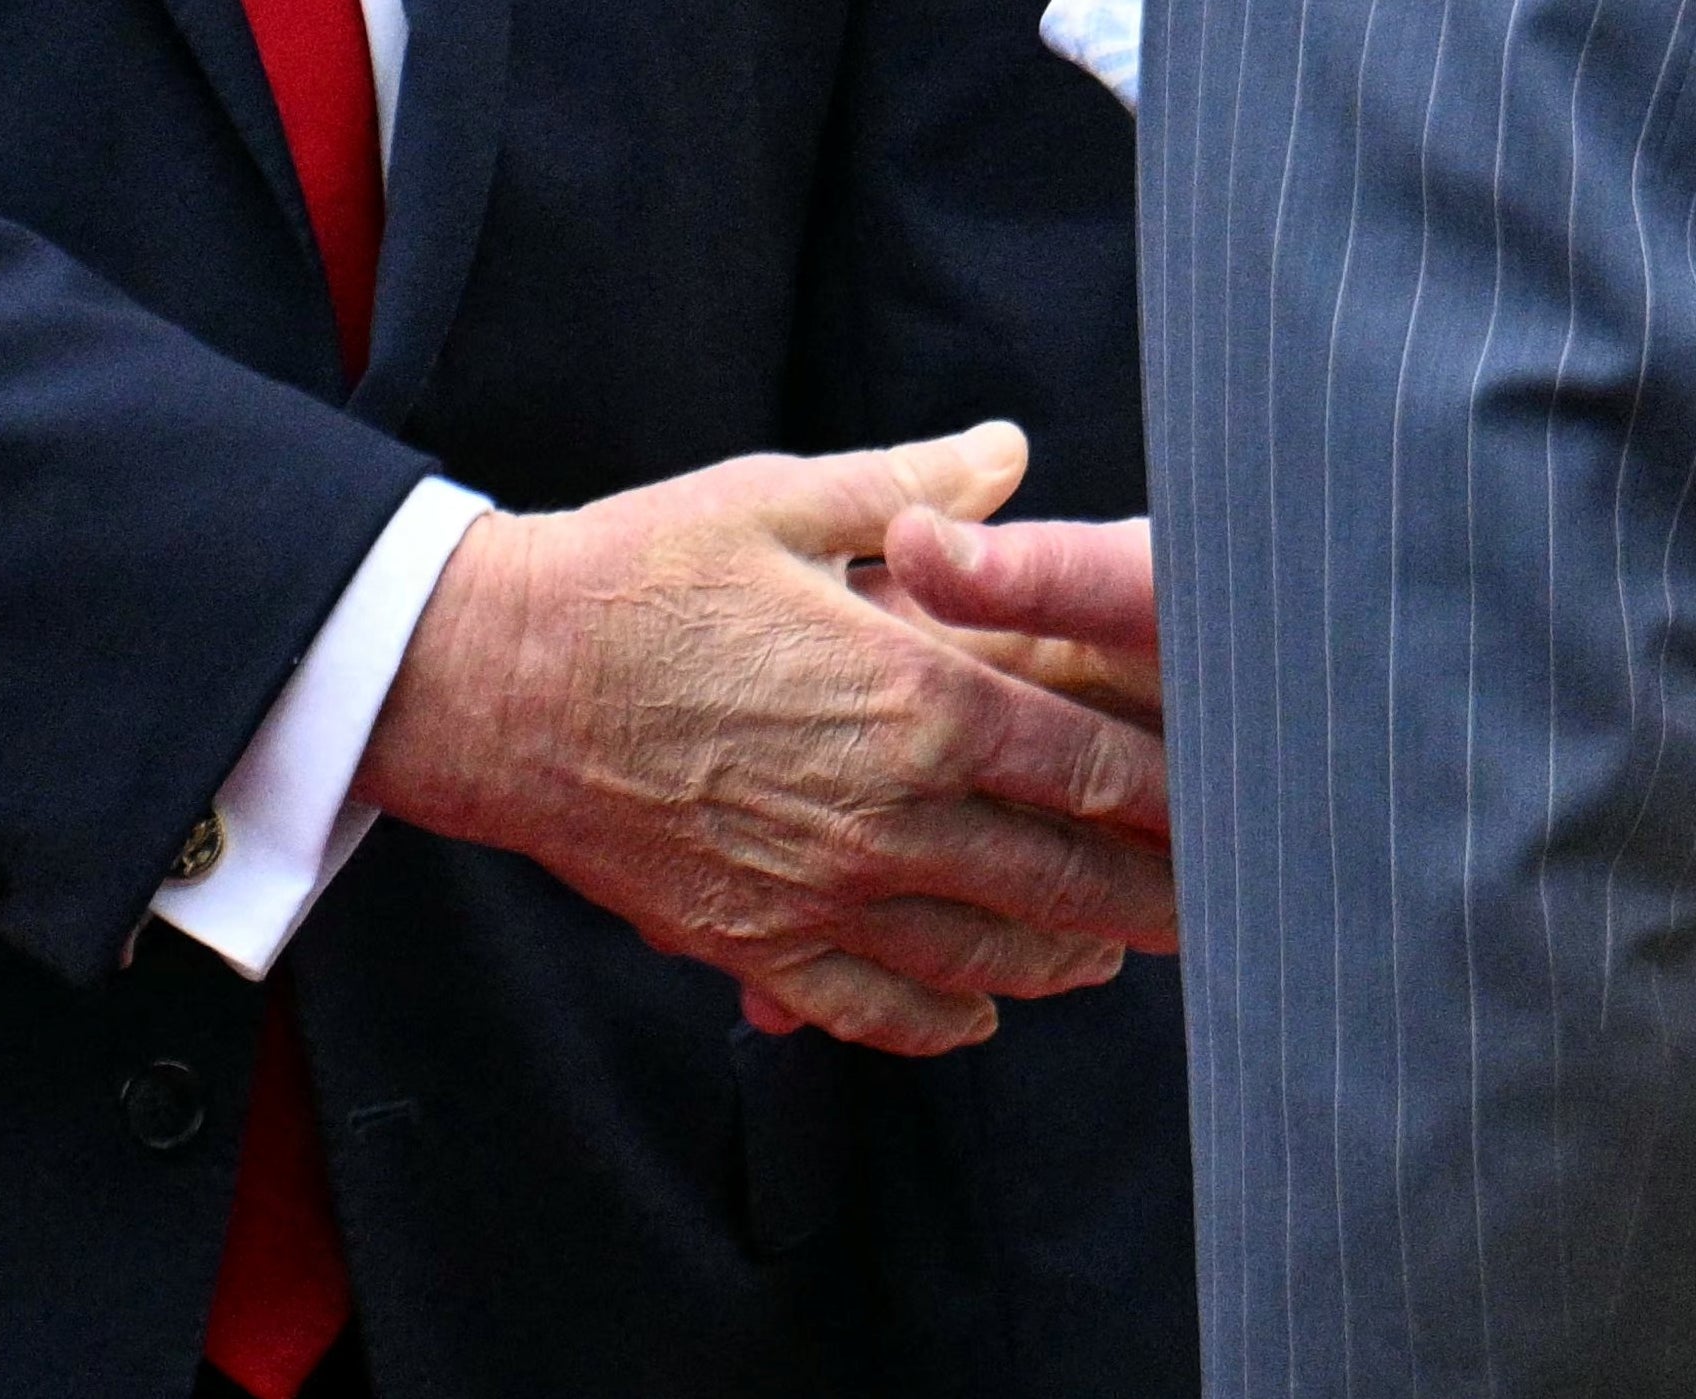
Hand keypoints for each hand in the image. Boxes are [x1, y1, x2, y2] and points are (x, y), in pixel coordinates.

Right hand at [355, 425, 1174, 1054]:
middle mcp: (887, 814)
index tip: (1229, 803)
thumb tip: (1010, 452)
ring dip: (1065, 960)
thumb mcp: (776, 499)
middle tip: (1212, 908)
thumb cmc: (634, 577)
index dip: (1174, 792)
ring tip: (1111, 952)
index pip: (1090, 765)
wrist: (493, 683)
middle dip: (1152, 898)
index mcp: (914, 697)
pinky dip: (942, 1020)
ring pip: (987, 958)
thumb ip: (913, 484)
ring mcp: (821, 892)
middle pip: (1065, 882)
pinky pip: (874, 1009)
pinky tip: (976, 1013)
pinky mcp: (752, 942)